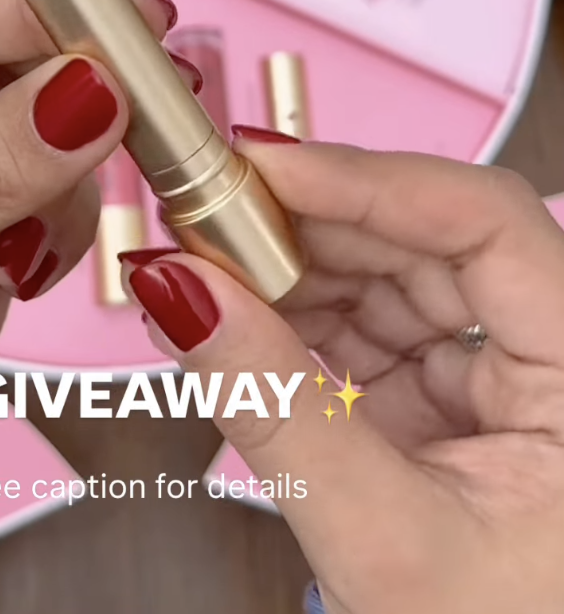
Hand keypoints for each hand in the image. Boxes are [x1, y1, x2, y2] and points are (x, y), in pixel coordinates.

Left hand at [0, 0, 174, 613]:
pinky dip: (64, 220)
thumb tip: (90, 87)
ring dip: (70, 163)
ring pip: (42, 129)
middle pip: (3, 60)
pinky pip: (52, 198)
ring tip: (53, 216)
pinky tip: (25, 266)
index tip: (124, 19)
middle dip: (72, 83)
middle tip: (149, 96)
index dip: (35, 8)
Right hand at [122, 137, 563, 613]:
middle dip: (311, 222)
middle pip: (429, 237)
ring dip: (295, 269)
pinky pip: (374, 329)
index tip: (262, 168)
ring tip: (207, 267)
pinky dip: (300, 322)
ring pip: (394, 275)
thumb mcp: (386, 543)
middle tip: (207, 212)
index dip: (369, 179)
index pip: (485, 222)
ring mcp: (503, 377)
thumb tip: (185, 290)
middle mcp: (554, 354)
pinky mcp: (453, 402)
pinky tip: (239, 316)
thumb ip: (280, 409)